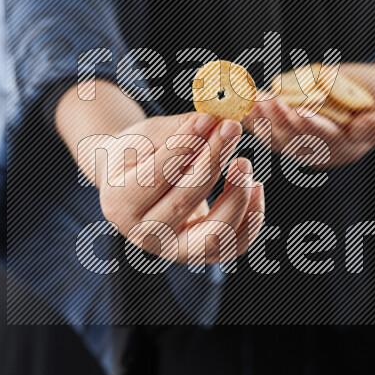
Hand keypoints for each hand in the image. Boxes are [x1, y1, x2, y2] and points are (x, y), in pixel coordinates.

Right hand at [95, 112, 264, 264]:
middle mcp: (144, 234)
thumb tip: (213, 121)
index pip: (156, 176)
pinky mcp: (200, 254)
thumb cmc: (137, 154)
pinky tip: (256, 186)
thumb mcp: (146, 136)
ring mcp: (173, 250)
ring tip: (243, 162)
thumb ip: (178, 130)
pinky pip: (235, 245)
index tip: (208, 120)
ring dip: (237, 196)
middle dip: (213, 161)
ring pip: (215, 235)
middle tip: (231, 128)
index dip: (184, 147)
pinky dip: (252, 218)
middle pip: (185, 201)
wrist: (132, 183)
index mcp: (118, 203)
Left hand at [243, 60, 374, 166]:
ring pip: (275, 135)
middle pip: (294, 139)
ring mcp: (299, 143)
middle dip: (278, 120)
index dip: (311, 127)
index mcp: (344, 149)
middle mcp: (318, 151)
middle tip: (266, 102)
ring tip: (249, 99)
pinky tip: (238, 102)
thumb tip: (365, 131)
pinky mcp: (285, 132)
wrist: (369, 94)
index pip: (325, 140)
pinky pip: (264, 126)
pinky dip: (252, 116)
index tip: (298, 113)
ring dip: (260, 119)